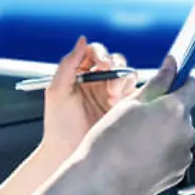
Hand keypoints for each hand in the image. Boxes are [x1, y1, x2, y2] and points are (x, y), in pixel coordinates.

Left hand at [41, 35, 138, 160]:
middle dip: (115, 66)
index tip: (101, 64)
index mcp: (80, 74)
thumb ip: (68, 64)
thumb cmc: (59, 125)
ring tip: (113, 97)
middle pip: (115, 61)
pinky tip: (122, 102)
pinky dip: (134, 92)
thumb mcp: (57, 91)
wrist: (68, 154)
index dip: (100, 54)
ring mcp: (112, 94)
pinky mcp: (125, 108)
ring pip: (127, 74)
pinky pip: (137, 92)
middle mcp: (98, 81)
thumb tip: (82, 40)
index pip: (95, 52)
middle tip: (109, 82)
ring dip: (124, 79)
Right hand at [76, 55, 194, 194]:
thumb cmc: (108, 143)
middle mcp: (186, 132)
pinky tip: (140, 158)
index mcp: (174, 109)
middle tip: (140, 119)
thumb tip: (172, 65)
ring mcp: (183, 155)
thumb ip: (157, 82)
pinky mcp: (178, 174)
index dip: (183, 83)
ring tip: (136, 143)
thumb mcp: (129, 104)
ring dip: (165, 135)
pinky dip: (163, 154)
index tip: (173, 84)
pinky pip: (175, 156)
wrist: (99, 183)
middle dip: (168, 113)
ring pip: (179, 136)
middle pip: (184, 113)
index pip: (194, 86)